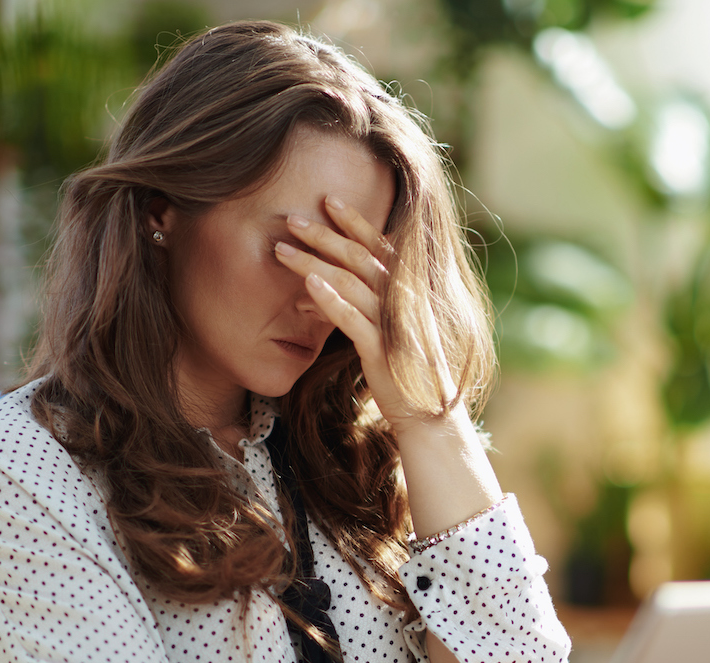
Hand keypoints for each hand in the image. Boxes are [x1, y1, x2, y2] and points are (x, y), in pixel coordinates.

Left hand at [275, 195, 444, 427]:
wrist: (428, 416)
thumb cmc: (405, 373)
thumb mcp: (390, 330)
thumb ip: (368, 304)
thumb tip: (324, 287)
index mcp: (407, 292)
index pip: (380, 246)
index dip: (355, 221)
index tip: (328, 199)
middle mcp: (402, 302)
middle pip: (359, 257)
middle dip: (324, 235)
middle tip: (291, 219)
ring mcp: (392, 324)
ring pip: (350, 282)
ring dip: (313, 261)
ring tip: (281, 250)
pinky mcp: (381, 350)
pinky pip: (352, 319)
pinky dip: (330, 299)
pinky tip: (307, 284)